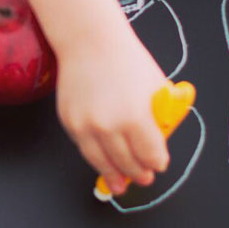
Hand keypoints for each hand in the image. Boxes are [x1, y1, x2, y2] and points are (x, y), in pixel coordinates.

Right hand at [55, 22, 170, 194]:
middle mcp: (109, 127)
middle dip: (139, 174)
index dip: (158, 163)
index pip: (152, 157)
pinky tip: (102, 160)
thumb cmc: (126, 61)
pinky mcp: (69, 122)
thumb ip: (158, 119)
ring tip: (119, 185)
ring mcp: (86, 126)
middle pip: (127, 164)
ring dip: (113, 176)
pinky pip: (84, 148)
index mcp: (137, 119)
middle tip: (144, 178)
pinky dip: (94, 156)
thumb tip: (156, 144)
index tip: (159, 164)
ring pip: (102, 163)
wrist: (90, 42)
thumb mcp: (156, 89)